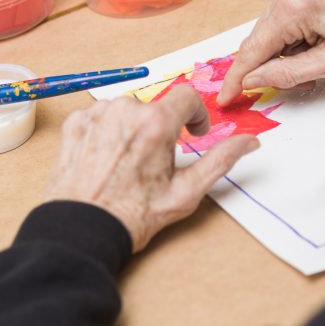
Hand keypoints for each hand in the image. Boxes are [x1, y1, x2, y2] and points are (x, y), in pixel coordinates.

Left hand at [44, 87, 258, 250]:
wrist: (82, 230)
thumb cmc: (132, 215)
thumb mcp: (186, 192)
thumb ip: (220, 160)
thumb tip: (249, 142)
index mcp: (156, 123)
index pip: (187, 96)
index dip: (196, 114)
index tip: (192, 132)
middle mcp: (125, 110)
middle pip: (156, 106)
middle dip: (161, 128)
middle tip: (155, 162)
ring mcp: (97, 114)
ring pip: (128, 109)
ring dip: (134, 128)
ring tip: (129, 162)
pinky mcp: (75, 122)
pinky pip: (101, 115)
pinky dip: (108, 131)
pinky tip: (108, 158)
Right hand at [218, 0, 324, 105]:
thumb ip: (288, 74)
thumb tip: (253, 80)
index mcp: (294, 6)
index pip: (253, 49)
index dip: (236, 77)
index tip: (225, 97)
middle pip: (259, 39)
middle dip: (272, 64)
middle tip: (305, 79)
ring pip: (269, 28)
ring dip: (285, 49)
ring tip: (318, 53)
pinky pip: (280, 15)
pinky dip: (292, 33)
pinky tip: (316, 37)